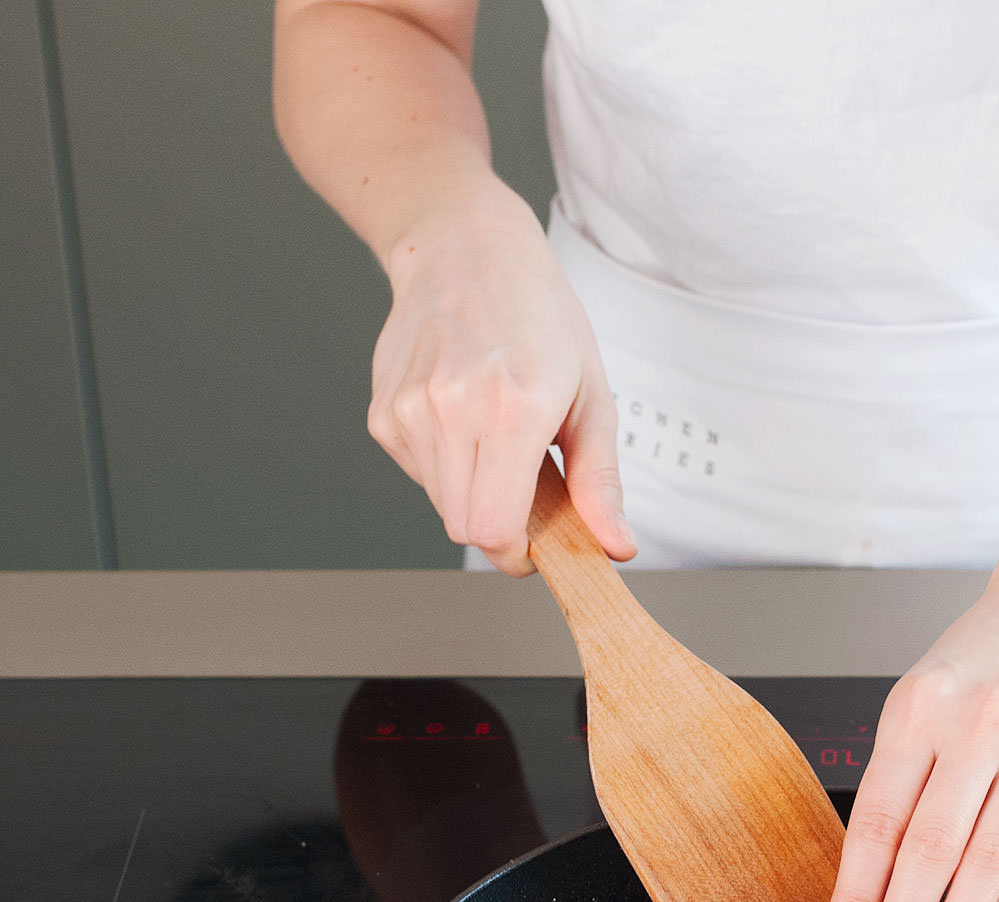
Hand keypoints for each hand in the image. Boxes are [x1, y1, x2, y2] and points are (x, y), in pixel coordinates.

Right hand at [369, 178, 633, 573]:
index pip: (492, 530)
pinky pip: (420, 474)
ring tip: (498, 437)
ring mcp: (408, 411)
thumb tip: (616, 546)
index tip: (538, 545)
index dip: (518, 553)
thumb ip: (600, 481)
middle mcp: (449, 410)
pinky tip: (465, 419)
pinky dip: (447, 466)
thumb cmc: (538, 315)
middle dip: (502, 526)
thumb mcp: (592, 395)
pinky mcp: (383, 413)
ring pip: (441, 504)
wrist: (464, 250)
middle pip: (465, 527)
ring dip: (474, 492)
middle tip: (529, 485)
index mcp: (511, 409)